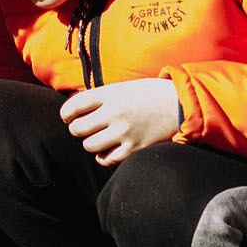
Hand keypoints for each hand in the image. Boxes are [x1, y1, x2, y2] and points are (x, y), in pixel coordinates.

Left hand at [60, 78, 181, 165]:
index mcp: (112, 93)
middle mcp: (115, 112)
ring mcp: (124, 132)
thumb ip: (102, 96)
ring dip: (89, 143)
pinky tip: (105, 151)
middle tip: (82, 128)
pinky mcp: (134, 148)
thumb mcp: (125, 87)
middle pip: (78, 128)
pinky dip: (102, 157)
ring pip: (89, 145)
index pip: (75, 105)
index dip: (65, 113)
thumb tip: (77, 107)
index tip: (66, 117)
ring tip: (96, 138)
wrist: (181, 104)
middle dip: (76, 129)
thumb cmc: (151, 94)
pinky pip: (107, 159)